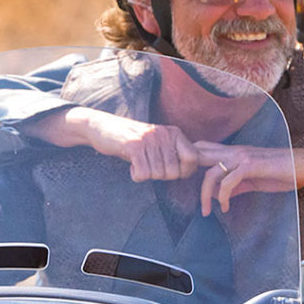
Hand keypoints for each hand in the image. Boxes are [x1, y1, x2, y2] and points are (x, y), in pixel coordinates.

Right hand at [59, 109, 199, 181]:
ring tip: (139, 163)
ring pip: (157, 175)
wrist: (102, 127)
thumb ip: (177, 152)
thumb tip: (201, 164)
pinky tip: (132, 166)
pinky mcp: (134, 146)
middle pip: (174, 172)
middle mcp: (164, 134)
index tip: (172, 172)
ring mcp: (149, 139)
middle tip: (149, 166)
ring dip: (147, 175)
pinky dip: (136, 175)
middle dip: (161, 176)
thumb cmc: (133, 140)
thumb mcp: (158, 142)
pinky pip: (143, 174)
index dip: (184, 172)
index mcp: (174, 133)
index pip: (193, 159)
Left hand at [193, 143, 296, 216]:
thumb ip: (236, 185)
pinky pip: (227, 181)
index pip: (202, 149)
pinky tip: (226, 208)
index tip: (189, 185)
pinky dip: (222, 197)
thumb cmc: (282, 172)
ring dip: (205, 195)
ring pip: (211, 172)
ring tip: (206, 211)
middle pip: (199, 155)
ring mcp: (242, 157)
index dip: (191, 163)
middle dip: (188, 174)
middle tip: (189, 198)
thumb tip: (221, 196)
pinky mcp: (251, 165)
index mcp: (234, 152)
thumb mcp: (254, 179)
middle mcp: (235, 151)